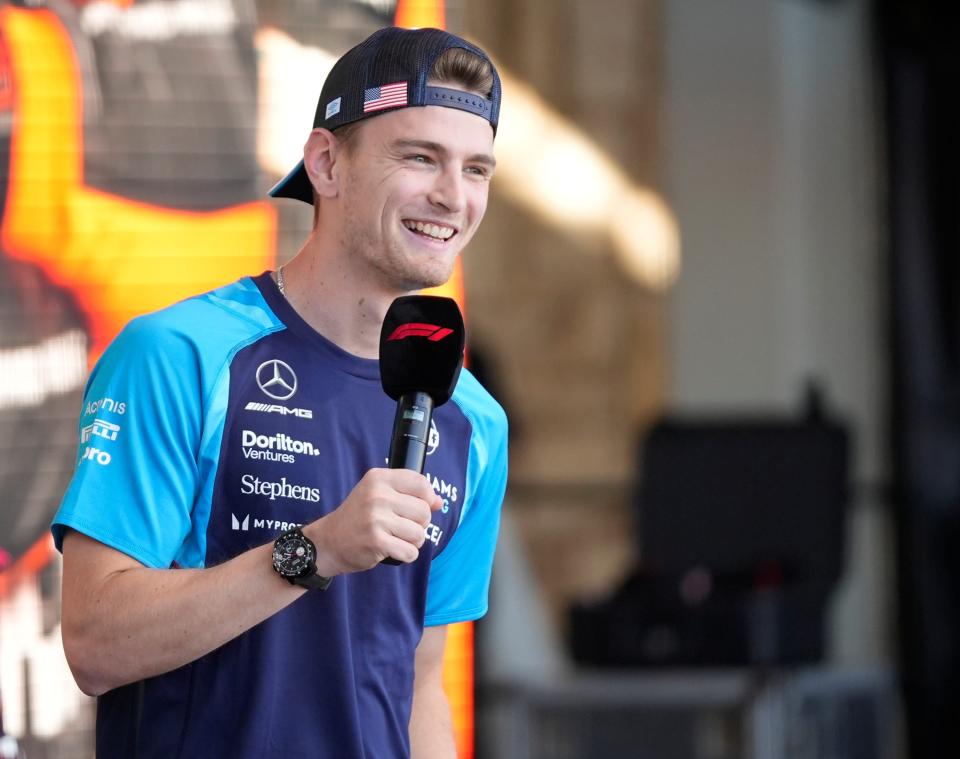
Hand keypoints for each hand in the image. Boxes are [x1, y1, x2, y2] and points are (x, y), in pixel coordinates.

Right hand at [306, 469, 442, 575]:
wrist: (327, 542)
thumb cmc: (357, 517)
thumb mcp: (377, 495)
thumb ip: (409, 494)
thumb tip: (439, 502)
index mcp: (378, 478)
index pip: (420, 483)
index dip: (427, 498)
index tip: (419, 507)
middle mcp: (377, 495)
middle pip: (424, 511)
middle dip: (419, 524)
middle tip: (401, 527)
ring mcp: (376, 518)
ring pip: (420, 533)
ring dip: (413, 541)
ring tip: (396, 538)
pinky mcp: (376, 541)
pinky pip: (410, 551)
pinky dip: (406, 555)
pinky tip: (392, 550)